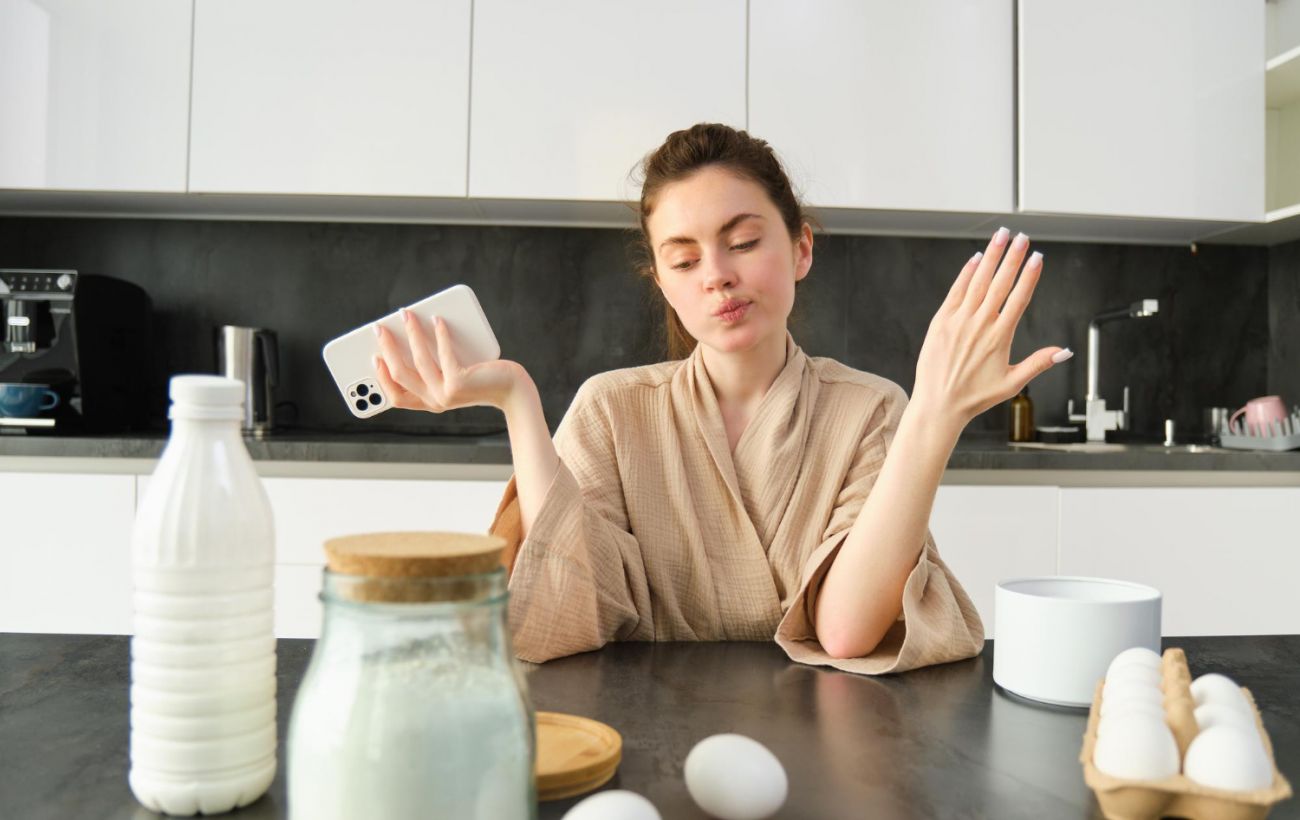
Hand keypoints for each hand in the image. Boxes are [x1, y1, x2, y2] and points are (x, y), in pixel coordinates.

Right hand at [373, 309, 527, 413]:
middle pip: (400, 374)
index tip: (374, 356)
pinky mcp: (459, 382)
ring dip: (411, 334)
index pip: (396, 397)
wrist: (512, 390)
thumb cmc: (482, 379)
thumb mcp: (453, 377)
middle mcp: (435, 402)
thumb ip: (434, 367)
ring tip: (407, 315)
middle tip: (380, 327)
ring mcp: (446, 394)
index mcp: (429, 403)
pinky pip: (443, 353)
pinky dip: (438, 334)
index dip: (382, 376)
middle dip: (387, 348)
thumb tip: (412, 335)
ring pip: (418, 361)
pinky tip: (437, 320)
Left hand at [910, 227, 1069, 431]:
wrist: (938, 405)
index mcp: (999, 337)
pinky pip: (955, 291)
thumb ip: (1039, 363)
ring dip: (991, 257)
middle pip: (1000, 283)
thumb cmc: (974, 397)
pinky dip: (966, 274)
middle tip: (1022, 237)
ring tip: (1001, 237)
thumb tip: (1065, 351)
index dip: (1029, 276)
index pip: (1018, 298)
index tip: (1037, 257)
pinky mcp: (940, 322)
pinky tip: (976, 258)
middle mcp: (979, 325)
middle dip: (1013, 257)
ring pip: (977, 282)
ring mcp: (958, 321)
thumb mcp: (1012, 383)